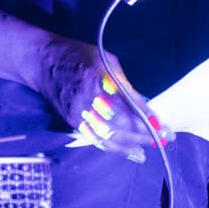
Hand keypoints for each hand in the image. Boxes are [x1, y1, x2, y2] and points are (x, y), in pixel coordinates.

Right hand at [35, 35, 154, 157]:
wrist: (43, 62)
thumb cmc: (78, 55)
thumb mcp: (105, 58)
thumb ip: (122, 82)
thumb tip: (142, 104)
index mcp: (98, 77)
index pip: (127, 103)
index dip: (146, 116)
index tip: (163, 125)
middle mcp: (88, 98)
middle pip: (119, 123)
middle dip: (144, 133)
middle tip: (164, 137)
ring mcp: (78, 113)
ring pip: (109, 136)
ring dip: (133, 145)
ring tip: (150, 147)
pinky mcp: (72, 122)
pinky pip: (96, 140)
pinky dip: (115, 149)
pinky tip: (131, 152)